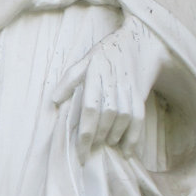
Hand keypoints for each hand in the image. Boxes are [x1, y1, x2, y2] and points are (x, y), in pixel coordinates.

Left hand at [54, 16, 164, 162]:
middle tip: (89, 152)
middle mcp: (114, 81)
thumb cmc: (104, 55)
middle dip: (98, 137)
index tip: (80, 152)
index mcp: (95, 73)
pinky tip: (127, 150)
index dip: (85, 133)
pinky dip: (134, 136)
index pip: (90, 108)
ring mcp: (129, 88)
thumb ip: (69, 80)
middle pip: (107, 116)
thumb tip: (55, 101)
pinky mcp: (140, 94)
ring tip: (105, 146)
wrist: (136, 43)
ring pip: (124, 117)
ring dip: (115, 135)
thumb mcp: (83, 61)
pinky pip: (139, 118)